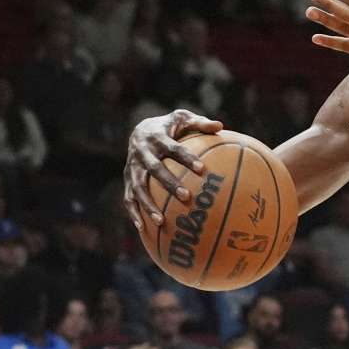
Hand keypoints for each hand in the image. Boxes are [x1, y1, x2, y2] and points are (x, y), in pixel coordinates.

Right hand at [123, 109, 221, 229]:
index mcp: (157, 137)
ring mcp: (132, 167)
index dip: (187, 158)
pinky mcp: (128, 179)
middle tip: (187, 197)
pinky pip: (128, 198)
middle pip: (155, 169)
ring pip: (138, 187)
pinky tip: (143, 229)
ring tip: (161, 221)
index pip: (173, 148)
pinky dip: (134, 213)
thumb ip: (200, 123)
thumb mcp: (182, 119)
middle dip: (169, 183)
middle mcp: (142, 152)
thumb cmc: (170, 126)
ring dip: (148, 204)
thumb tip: (220, 126)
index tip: (202, 169)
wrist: (140, 129)